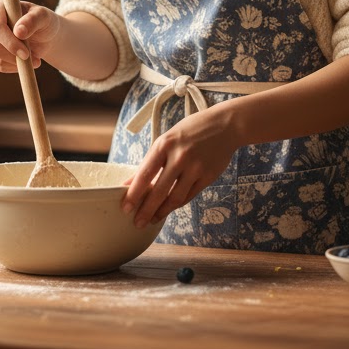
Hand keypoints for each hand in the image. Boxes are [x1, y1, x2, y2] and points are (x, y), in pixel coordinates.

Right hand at [0, 0, 62, 73]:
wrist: (42, 35)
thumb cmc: (43, 22)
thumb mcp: (44, 17)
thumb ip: (33, 20)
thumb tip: (18, 31)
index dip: (10, 43)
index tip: (26, 53)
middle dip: (15, 55)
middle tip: (35, 59)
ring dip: (16, 62)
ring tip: (33, 58)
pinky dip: (12, 67)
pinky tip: (23, 62)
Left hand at [122, 104, 238, 227]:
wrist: (224, 125)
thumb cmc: (190, 131)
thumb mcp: (167, 140)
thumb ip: (151, 162)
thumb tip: (131, 182)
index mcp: (164, 145)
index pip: (145, 174)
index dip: (134, 194)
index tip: (125, 207)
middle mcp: (179, 157)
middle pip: (159, 191)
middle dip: (146, 210)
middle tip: (137, 223)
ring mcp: (195, 168)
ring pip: (175, 198)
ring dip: (161, 212)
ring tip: (152, 220)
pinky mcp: (208, 177)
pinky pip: (189, 196)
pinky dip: (176, 204)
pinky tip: (168, 209)